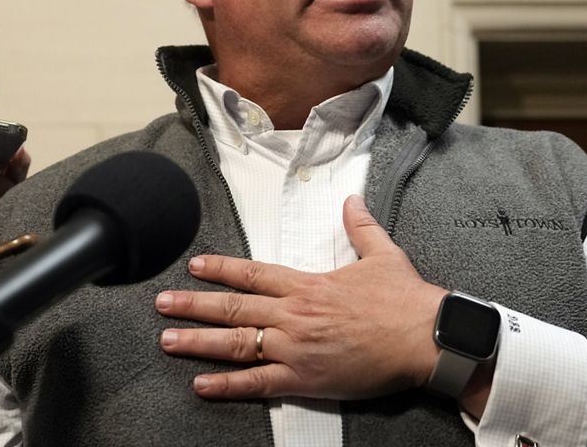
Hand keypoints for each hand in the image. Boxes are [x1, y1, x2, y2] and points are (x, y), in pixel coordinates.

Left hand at [155, 195, 447, 402]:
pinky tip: (201, 385)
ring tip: (168, 340)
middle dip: (193, 305)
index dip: (220, 270)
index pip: (252, 274)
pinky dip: (227, 385)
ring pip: (236, 344)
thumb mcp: (382, 253)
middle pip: (233, 308)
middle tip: (162, 304)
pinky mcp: (305, 379)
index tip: (195, 267)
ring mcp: (296, 348)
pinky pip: (258, 384)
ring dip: (198, 342)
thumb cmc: (406, 299)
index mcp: (308, 284)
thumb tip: (352, 200)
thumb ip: (360, 226)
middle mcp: (294, 314)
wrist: (425, 337)